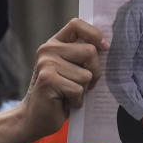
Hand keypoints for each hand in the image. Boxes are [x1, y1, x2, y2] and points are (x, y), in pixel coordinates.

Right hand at [21, 19, 106, 138]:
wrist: (34, 118)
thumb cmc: (60, 95)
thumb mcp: (72, 70)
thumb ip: (83, 57)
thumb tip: (108, 47)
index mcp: (55, 44)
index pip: (77, 24)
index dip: (95, 34)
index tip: (105, 47)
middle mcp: (48, 50)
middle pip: (89, 51)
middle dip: (95, 72)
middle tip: (84, 85)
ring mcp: (46, 64)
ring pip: (86, 74)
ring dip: (83, 90)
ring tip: (69, 94)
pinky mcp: (47, 80)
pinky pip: (78, 89)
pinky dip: (77, 101)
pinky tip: (65, 103)